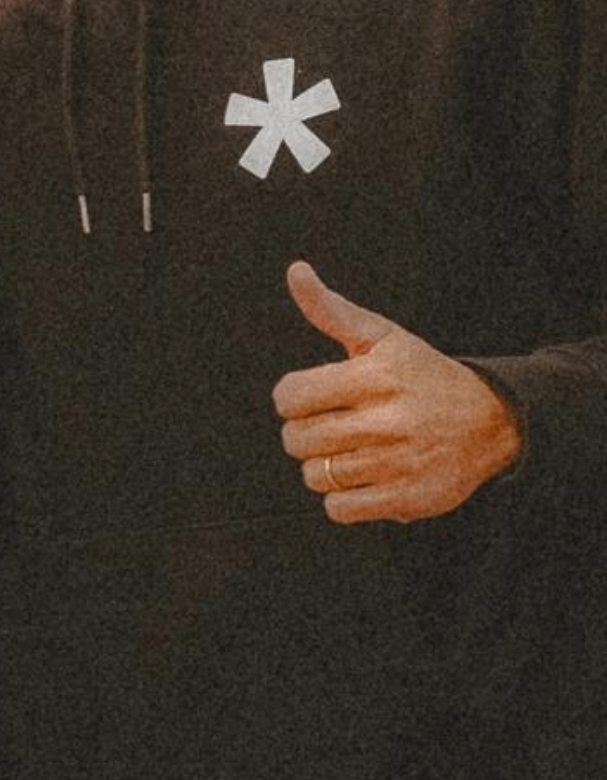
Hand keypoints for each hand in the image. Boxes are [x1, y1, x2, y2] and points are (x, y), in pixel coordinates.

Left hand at [272, 260, 520, 523]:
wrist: (489, 420)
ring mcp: (398, 464)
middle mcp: (388, 422)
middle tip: (326, 423)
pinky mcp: (408, 500)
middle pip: (299, 439)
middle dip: (302, 431)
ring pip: (315, 476)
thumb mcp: (381, 334)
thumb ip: (331, 309)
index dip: (290, 397)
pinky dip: (340, 497)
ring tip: (345, 449)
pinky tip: (360, 476)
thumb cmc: (421, 373)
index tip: (309, 395)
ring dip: (321, 465)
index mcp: (376, 376)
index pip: (291, 396)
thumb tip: (295, 271)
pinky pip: (340, 509)